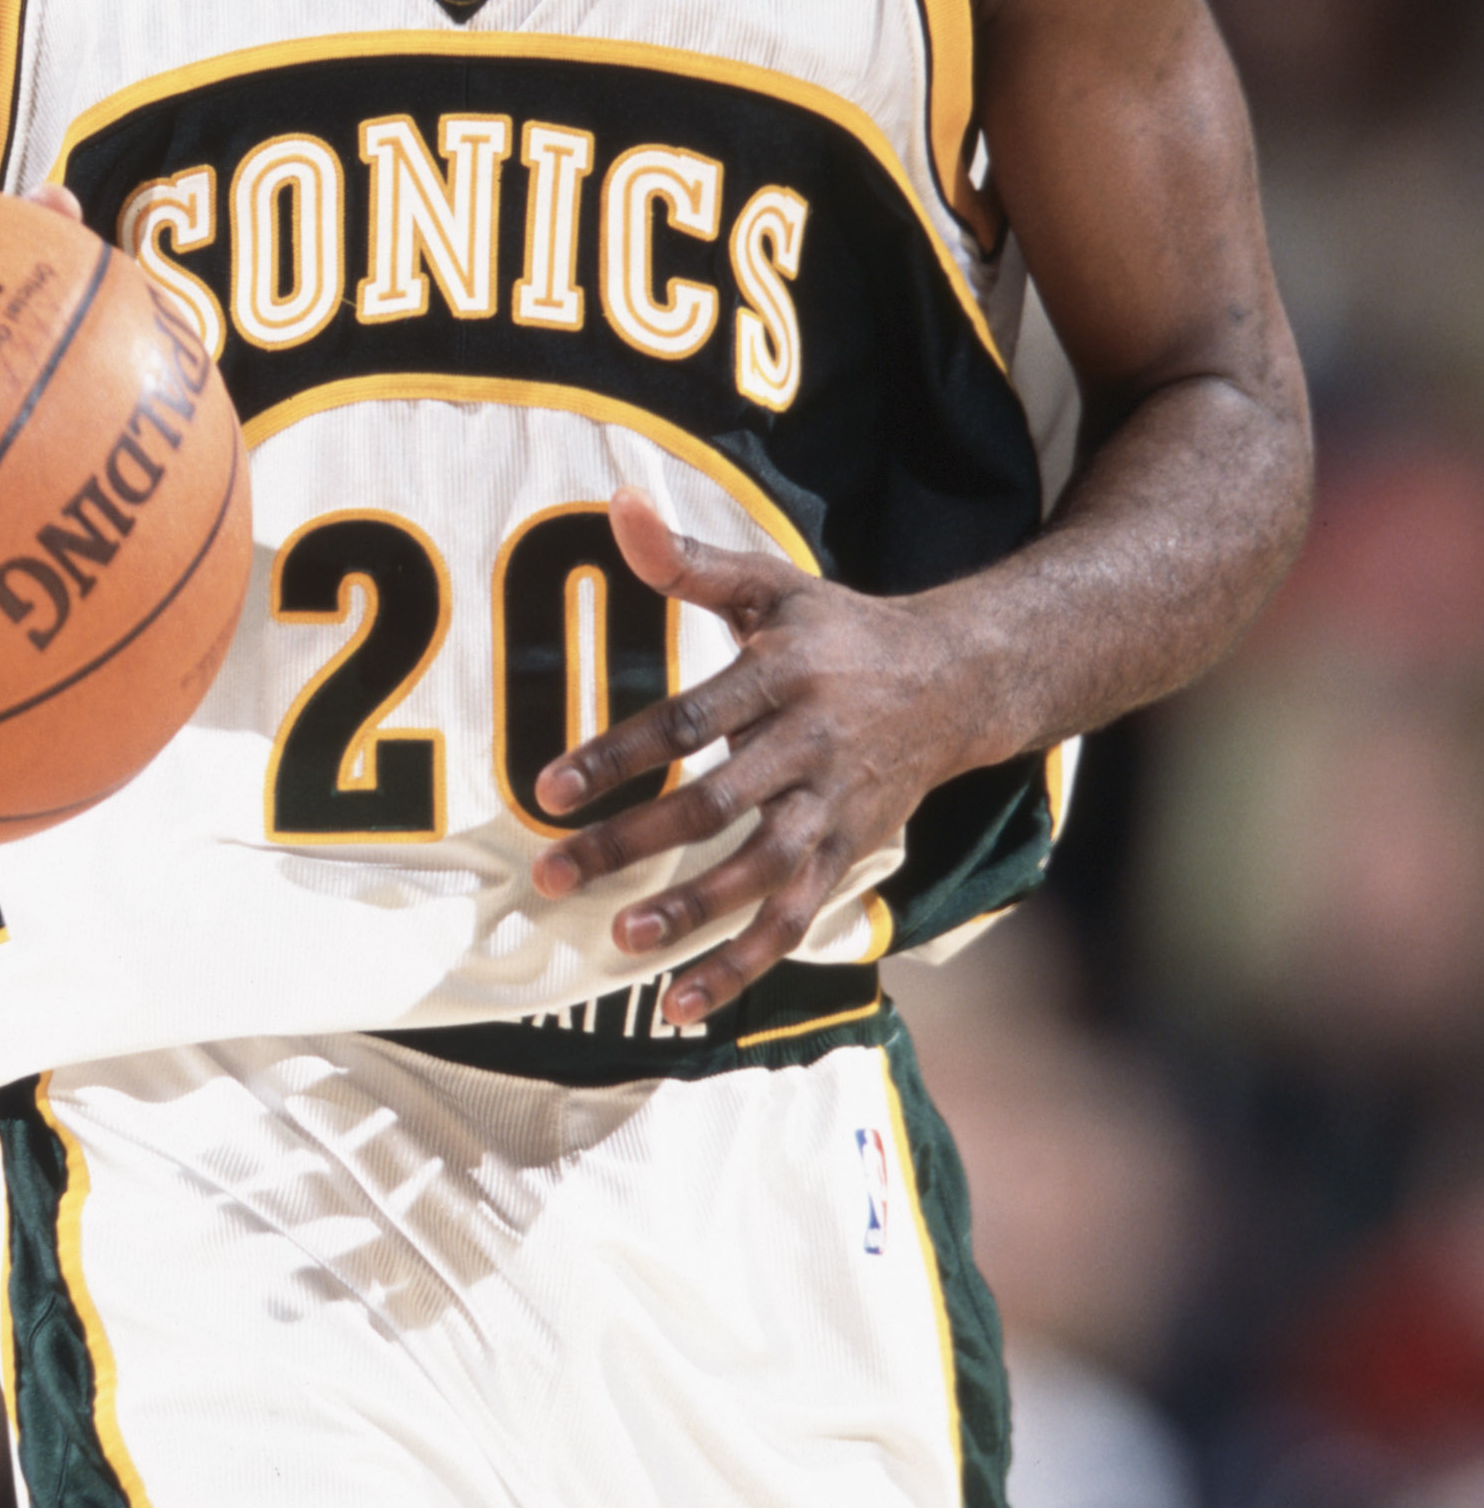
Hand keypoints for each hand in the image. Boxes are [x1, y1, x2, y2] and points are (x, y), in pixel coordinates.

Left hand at [529, 489, 966, 1022]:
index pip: (689, 720)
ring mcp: (833, 809)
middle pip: (714, 803)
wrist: (959, 680)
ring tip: (620, 941)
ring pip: (760, 873)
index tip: (547, 789)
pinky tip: (680, 1005)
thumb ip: (689, 561)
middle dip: (633, 842)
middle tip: (553, 872)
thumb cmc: (840, 631)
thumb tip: (615, 502)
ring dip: (692, 912)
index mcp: (782, 677)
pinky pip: (793, 922)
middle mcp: (809, 747)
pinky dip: (741, 967)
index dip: (619, 754)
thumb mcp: (773, 585)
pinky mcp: (848, 856)